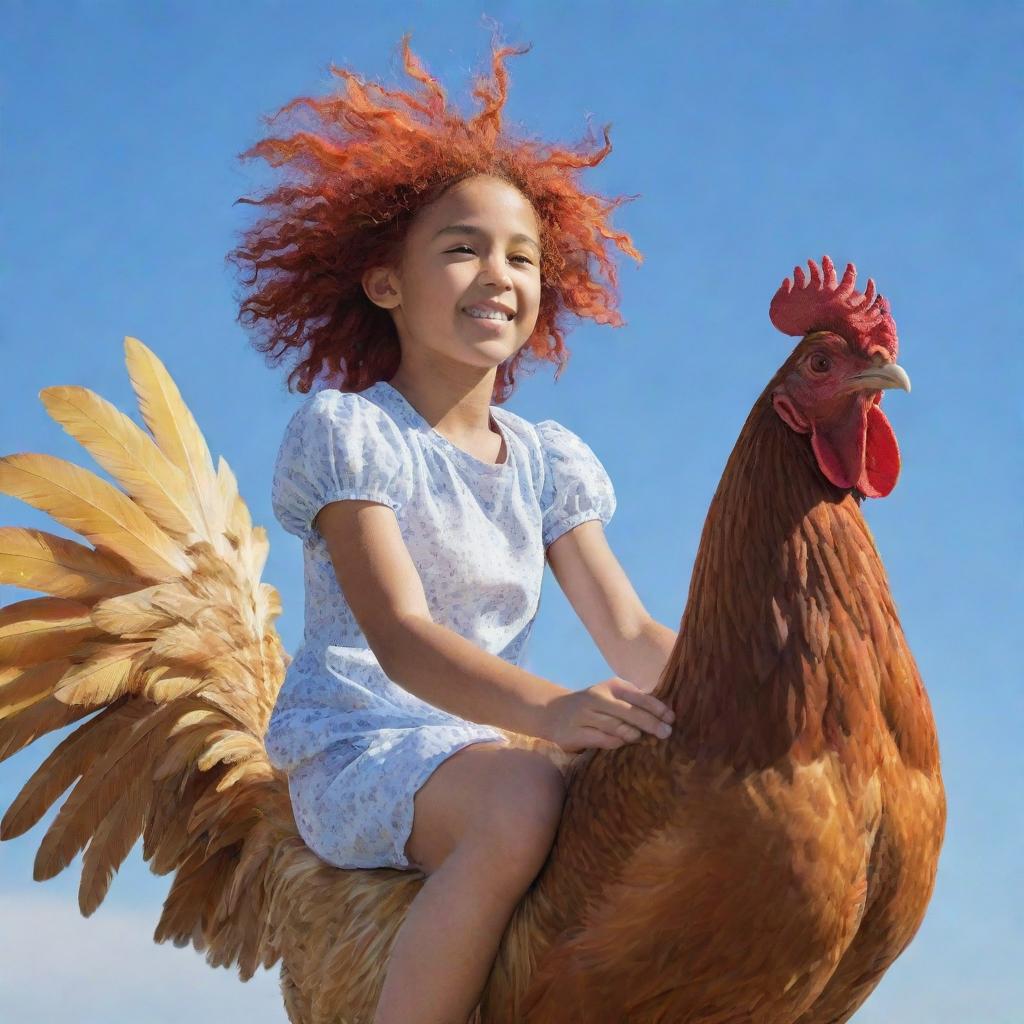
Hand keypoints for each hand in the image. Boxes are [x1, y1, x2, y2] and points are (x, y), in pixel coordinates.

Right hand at [541, 676, 674, 753]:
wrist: (554, 712)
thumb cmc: (593, 706)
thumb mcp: (611, 696)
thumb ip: (633, 703)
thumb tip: (665, 717)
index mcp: (611, 686)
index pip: (638, 696)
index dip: (657, 707)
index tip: (672, 718)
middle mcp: (597, 698)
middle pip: (629, 711)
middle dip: (650, 723)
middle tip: (667, 733)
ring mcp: (585, 715)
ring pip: (614, 726)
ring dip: (632, 733)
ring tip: (644, 739)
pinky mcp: (575, 733)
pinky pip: (601, 739)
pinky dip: (614, 742)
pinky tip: (623, 744)